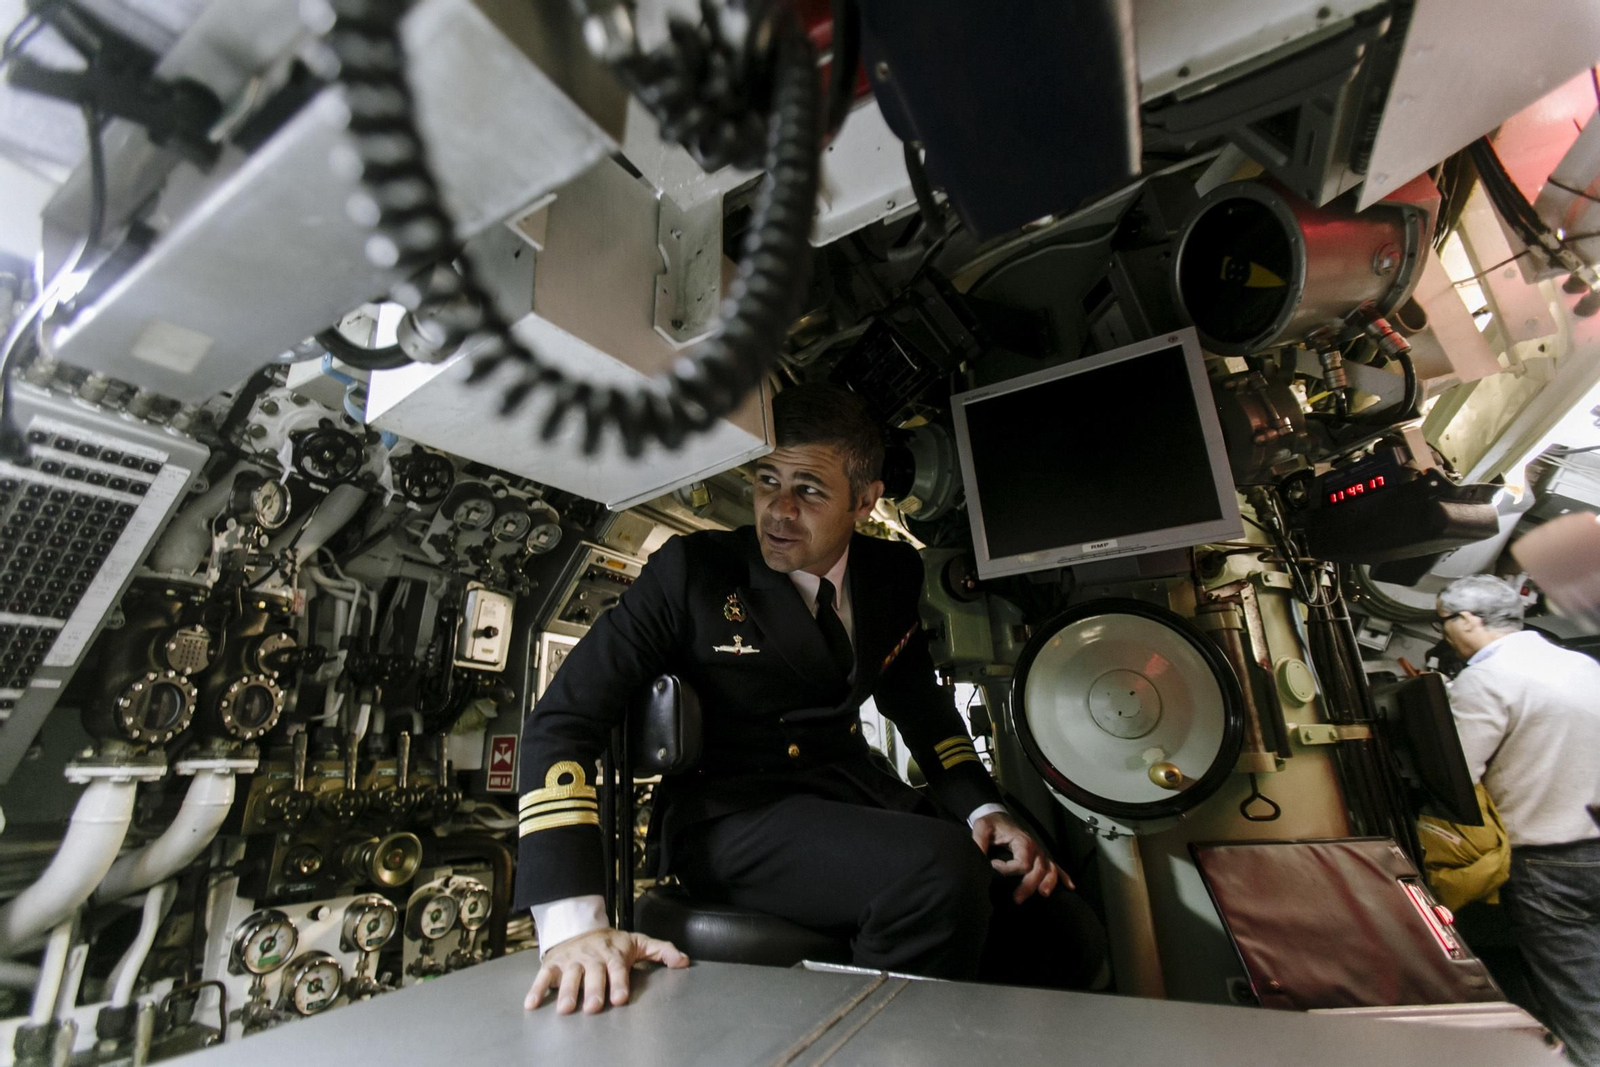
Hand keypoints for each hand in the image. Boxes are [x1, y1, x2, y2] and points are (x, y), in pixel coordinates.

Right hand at [523, 928, 688, 1014]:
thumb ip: (662, 951)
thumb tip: (684, 961)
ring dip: (567, 992)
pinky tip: (532, 1004)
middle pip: (593, 974)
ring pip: (570, 976)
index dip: (618, 983)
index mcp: (613, 953)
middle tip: (592, 1007)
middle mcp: (592, 956)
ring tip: (565, 1010)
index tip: (620, 998)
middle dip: (593, 990)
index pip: (617, 968)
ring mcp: (572, 960)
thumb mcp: (638, 942)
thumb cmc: (612, 942)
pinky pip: (544, 976)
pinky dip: (537, 989)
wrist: (579, 926)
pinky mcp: (554, 964)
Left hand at [971, 811, 1071, 904]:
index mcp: (1022, 841)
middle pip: (1038, 870)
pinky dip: (1063, 876)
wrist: (997, 817)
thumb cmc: (990, 824)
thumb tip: (979, 860)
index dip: (1008, 870)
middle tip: (1016, 900)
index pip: (1022, 862)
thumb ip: (979, 842)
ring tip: (1043, 895)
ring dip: (1048, 883)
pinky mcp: (1040, 856)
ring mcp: (1040, 853)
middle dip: (1029, 886)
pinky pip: (1056, 866)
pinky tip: (1069, 887)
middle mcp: (1035, 848)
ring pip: (1050, 870)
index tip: (993, 866)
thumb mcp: (981, 828)